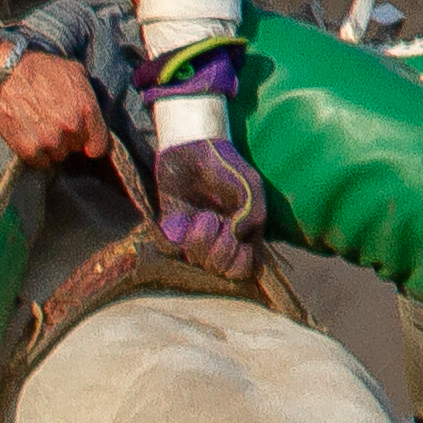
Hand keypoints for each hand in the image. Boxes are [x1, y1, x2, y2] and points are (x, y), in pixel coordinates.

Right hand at [0, 45, 108, 165]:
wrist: (4, 74)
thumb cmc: (39, 69)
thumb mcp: (74, 71)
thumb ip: (89, 94)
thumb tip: (97, 108)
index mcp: (86, 109)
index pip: (100, 146)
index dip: (93, 142)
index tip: (87, 140)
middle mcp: (71, 127)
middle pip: (77, 148)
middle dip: (70, 138)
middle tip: (55, 122)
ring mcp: (50, 140)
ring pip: (59, 155)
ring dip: (52, 146)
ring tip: (40, 127)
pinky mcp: (29, 149)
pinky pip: (40, 162)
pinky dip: (36, 152)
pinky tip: (30, 135)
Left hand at [149, 136, 267, 278]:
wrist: (194, 149)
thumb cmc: (227, 170)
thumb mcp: (250, 191)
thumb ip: (250, 218)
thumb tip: (233, 239)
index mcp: (242, 239)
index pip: (243, 273)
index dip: (240, 263)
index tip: (240, 240)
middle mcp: (218, 244)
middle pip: (219, 271)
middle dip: (221, 249)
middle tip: (222, 222)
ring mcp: (193, 240)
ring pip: (196, 262)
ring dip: (202, 238)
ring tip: (204, 215)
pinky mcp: (171, 231)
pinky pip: (173, 249)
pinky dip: (181, 235)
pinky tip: (186, 217)